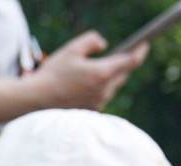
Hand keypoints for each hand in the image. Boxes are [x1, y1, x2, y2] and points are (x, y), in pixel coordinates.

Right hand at [22, 30, 147, 111]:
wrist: (36, 101)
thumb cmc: (53, 74)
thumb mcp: (71, 49)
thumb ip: (92, 40)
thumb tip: (104, 45)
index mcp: (102, 73)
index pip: (130, 61)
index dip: (140, 52)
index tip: (144, 45)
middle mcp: (104, 90)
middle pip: (123, 75)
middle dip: (122, 64)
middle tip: (119, 55)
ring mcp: (98, 102)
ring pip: (112, 87)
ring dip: (109, 77)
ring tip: (98, 70)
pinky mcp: (91, 111)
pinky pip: (102, 97)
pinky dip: (99, 89)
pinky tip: (87, 85)